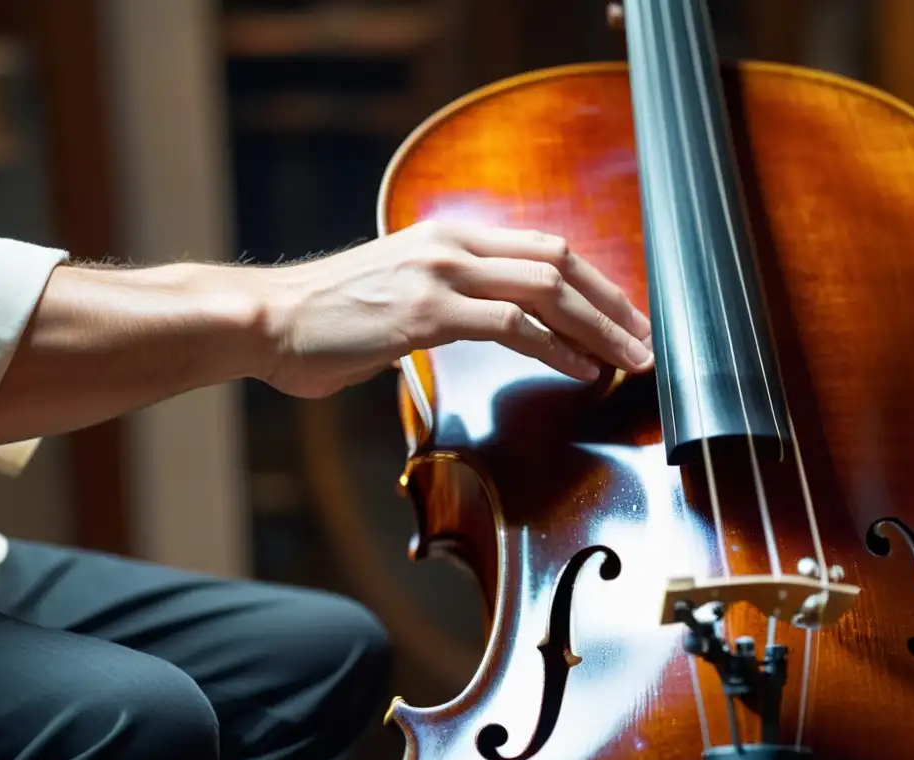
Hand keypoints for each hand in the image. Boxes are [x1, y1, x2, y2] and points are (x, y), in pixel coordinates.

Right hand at [258, 220, 653, 398]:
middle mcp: (453, 244)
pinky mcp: (428, 312)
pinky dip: (557, 348)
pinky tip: (582, 369)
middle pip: (559, 261)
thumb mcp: (400, 289)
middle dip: (612, 302)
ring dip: (599, 328)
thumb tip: (489, 323)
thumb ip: (450, 297)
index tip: (623, 313)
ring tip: (631, 359)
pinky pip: (513, 327)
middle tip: (645, 337)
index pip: (542, 247)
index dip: (594, 280)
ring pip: (546, 290)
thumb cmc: (329, 316)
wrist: (268, 320)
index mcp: (450, 235)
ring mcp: (441, 273)